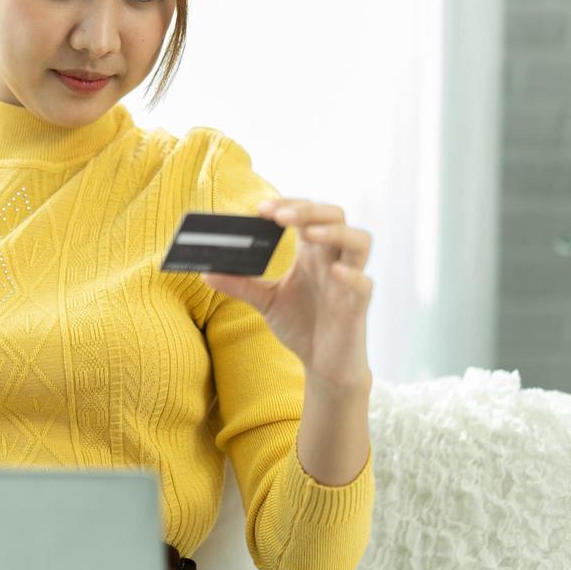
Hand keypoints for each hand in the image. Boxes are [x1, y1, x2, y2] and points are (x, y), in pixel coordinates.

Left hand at [201, 198, 373, 389]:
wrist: (323, 364)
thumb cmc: (301, 325)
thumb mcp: (265, 301)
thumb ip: (240, 284)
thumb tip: (205, 272)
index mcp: (312, 253)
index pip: (306, 213)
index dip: (288, 205)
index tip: (260, 210)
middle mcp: (333, 259)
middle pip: (334, 216)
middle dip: (308, 210)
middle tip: (278, 217)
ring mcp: (348, 280)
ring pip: (360, 241)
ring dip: (335, 232)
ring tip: (308, 234)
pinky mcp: (357, 306)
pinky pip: (365, 284)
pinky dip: (352, 275)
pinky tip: (334, 272)